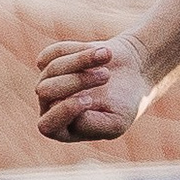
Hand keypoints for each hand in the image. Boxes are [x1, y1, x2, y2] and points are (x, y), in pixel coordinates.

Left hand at [35, 35, 151, 142]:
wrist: (133, 72)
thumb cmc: (125, 103)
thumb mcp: (116, 122)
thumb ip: (92, 125)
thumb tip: (62, 108)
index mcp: (63, 130)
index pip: (47, 126)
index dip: (65, 112)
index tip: (89, 100)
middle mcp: (49, 107)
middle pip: (46, 92)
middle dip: (78, 81)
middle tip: (106, 76)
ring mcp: (47, 82)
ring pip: (52, 69)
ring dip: (82, 61)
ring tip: (108, 56)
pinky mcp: (50, 61)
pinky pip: (54, 53)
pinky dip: (78, 49)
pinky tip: (98, 51)